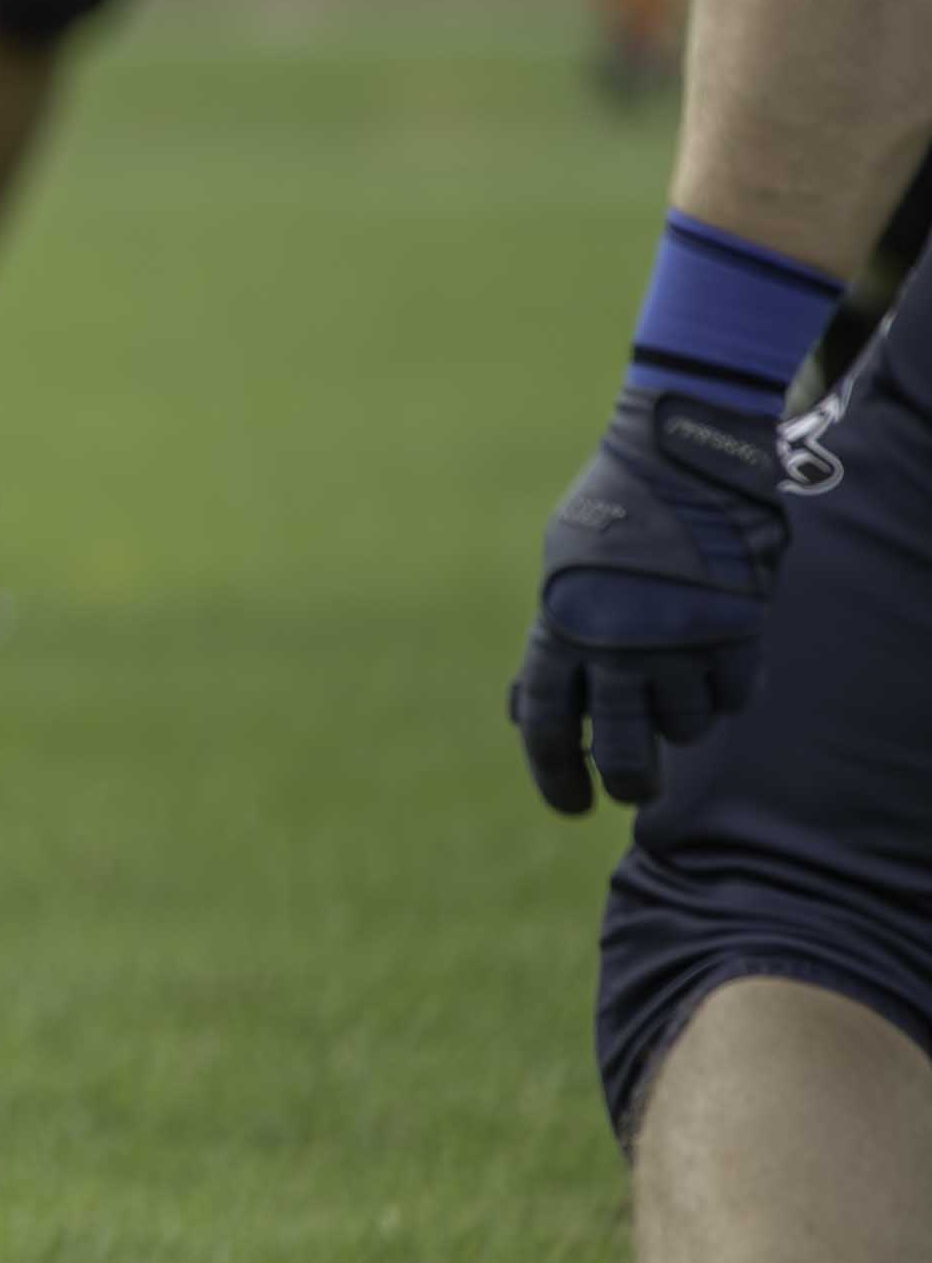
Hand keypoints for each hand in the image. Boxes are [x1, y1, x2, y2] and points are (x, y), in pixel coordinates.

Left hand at [513, 386, 798, 812]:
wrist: (677, 454)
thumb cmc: (613, 514)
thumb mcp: (561, 577)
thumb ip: (554, 645)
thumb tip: (524, 715)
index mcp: (559, 630)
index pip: (544, 727)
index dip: (555, 776)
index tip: (571, 808)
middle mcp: (615, 646)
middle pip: (620, 753)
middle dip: (629, 782)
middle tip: (633, 790)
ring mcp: (678, 641)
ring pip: (686, 729)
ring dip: (684, 720)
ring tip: (679, 680)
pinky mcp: (737, 629)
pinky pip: (736, 696)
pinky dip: (729, 690)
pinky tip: (721, 658)